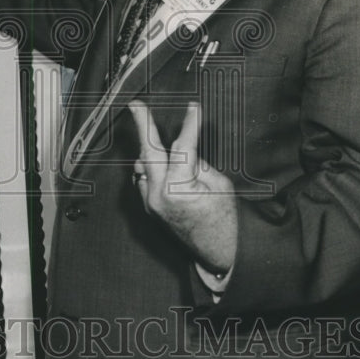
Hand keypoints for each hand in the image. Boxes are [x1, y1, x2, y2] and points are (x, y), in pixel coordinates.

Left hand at [128, 100, 236, 274]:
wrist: (218, 253)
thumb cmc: (224, 219)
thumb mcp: (219, 184)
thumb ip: (196, 163)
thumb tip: (182, 149)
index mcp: (178, 188)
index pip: (182, 147)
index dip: (189, 124)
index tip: (192, 107)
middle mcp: (158, 195)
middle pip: (147, 151)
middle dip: (142, 125)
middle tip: (135, 105)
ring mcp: (150, 203)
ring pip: (143, 165)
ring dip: (150, 149)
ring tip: (152, 130)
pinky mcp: (148, 208)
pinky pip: (144, 180)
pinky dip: (150, 168)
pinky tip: (159, 162)